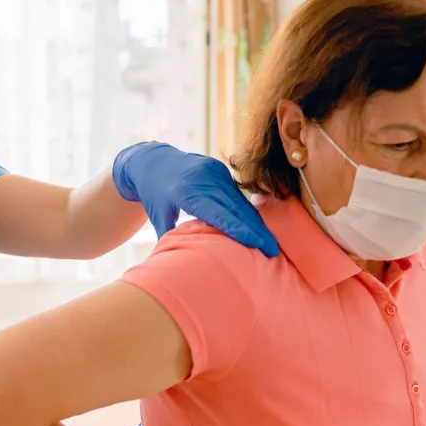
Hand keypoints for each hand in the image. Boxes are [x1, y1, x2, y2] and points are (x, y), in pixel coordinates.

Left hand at [112, 141, 278, 257]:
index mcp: (187, 192)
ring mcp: (215, 172)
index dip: (241, 230)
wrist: (152, 160)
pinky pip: (237, 194)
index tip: (259, 245)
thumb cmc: (153, 193)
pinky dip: (248, 211)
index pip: (220, 215)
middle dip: (256, 231)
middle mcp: (205, 179)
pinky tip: (259, 227)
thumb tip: (180, 265)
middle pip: (236, 209)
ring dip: (256, 223)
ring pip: (240, 202)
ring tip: (271, 242)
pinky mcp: (220, 170)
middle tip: (273, 251)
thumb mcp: (158, 216)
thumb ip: (171, 238)